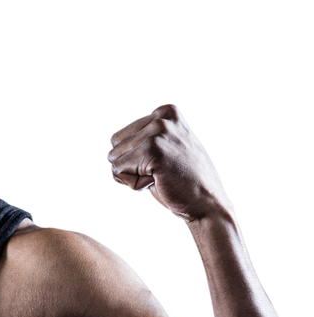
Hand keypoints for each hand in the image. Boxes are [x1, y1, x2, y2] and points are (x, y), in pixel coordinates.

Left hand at [105, 101, 233, 222]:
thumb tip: (107, 153)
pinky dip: (131, 183)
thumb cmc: (185, 181)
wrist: (208, 204)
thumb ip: (145, 139)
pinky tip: (156, 182)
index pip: (120, 135)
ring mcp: (158, 133)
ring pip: (113, 157)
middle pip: (115, 144)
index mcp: (167, 111)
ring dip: (131, 175)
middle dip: (130, 164)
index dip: (134, 156)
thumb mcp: (168, 148)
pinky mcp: (152, 151)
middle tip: (159, 173)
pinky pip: (117, 169)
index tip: (160, 163)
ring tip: (160, 177)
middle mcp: (162, 118)